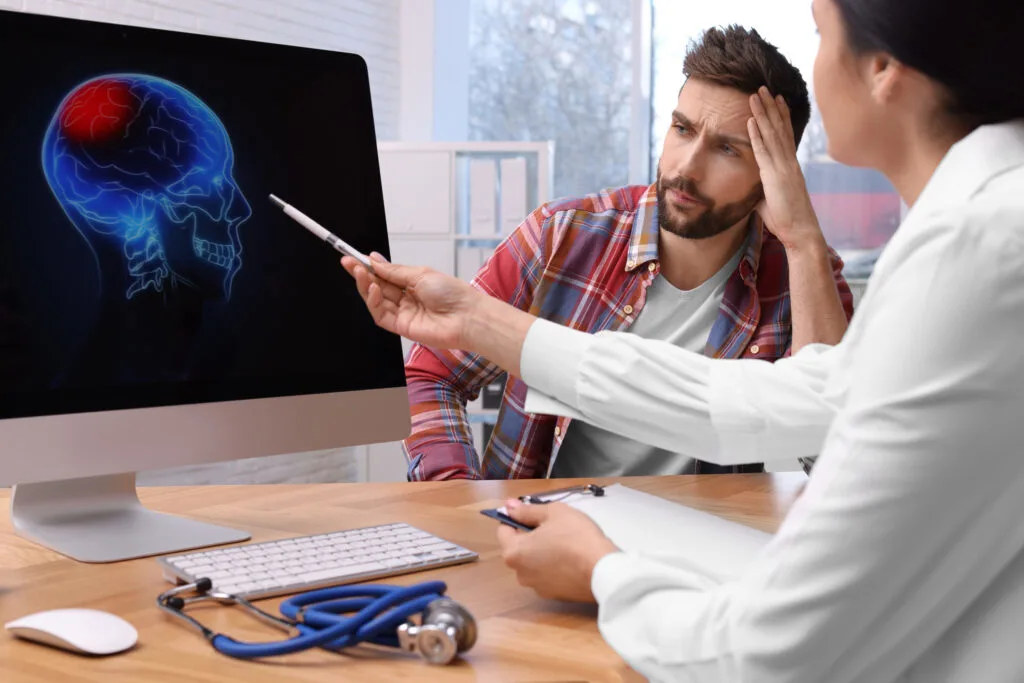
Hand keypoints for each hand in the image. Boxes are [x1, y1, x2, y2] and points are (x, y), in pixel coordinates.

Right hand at [341, 253, 482, 349]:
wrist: (466, 317)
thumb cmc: (452, 294)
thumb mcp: (420, 274)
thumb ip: (394, 270)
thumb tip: (375, 259)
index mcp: (413, 283)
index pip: (385, 274)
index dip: (369, 267)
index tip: (354, 257)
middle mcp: (407, 298)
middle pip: (378, 286)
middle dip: (362, 274)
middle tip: (349, 263)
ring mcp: (403, 313)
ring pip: (376, 300)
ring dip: (365, 286)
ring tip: (361, 273)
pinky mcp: (401, 327)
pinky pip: (380, 314)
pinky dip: (373, 301)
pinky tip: (373, 289)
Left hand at [497, 499, 619, 602]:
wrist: (603, 570)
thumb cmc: (576, 536)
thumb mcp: (553, 513)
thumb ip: (527, 510)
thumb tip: (508, 506)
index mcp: (514, 552)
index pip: (503, 530)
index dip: (516, 518)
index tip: (534, 514)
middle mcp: (519, 573)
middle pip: (518, 548)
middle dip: (530, 536)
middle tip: (553, 526)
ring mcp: (536, 587)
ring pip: (533, 563)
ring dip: (541, 552)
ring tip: (564, 543)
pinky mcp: (553, 596)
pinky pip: (547, 575)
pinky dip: (553, 567)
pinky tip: (571, 560)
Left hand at [748, 86, 825, 251]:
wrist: (801, 231)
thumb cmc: (787, 220)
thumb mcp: (770, 201)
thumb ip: (762, 191)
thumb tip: (753, 191)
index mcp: (789, 166)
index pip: (784, 135)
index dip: (779, 116)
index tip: (775, 99)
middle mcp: (788, 162)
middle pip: (779, 128)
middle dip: (770, 106)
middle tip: (763, 87)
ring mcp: (783, 167)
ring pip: (772, 134)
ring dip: (762, 114)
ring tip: (755, 95)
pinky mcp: (776, 176)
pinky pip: (764, 152)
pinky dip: (757, 135)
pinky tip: (751, 121)